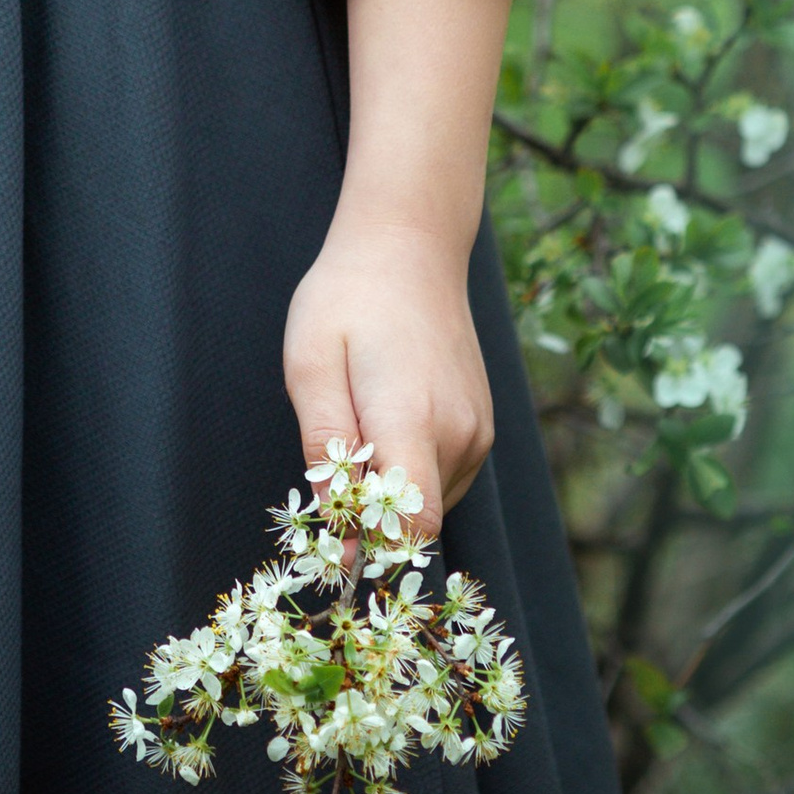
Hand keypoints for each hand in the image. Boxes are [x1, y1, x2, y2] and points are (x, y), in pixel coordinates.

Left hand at [282, 218, 494, 539]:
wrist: (409, 246)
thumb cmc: (348, 297)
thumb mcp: (310, 364)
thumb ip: (322, 445)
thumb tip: (333, 518)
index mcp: (414, 420)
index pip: (412, 527)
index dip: (373, 548)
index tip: (334, 544)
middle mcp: (460, 434)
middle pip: (418, 519)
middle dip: (371, 517)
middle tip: (328, 476)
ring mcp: (479, 430)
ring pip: (432, 501)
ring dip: (390, 491)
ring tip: (357, 427)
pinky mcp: (482, 425)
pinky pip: (445, 476)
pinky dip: (411, 471)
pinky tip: (383, 422)